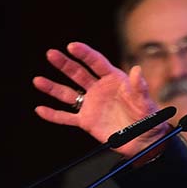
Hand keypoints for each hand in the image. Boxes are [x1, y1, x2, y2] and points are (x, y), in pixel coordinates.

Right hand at [32, 41, 163, 156]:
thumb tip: (137, 71)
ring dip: (52, 87)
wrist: (144, 141)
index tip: (71, 46)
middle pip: (78, 73)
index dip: (84, 54)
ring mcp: (91, 104)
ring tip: (38, 80)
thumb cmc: (149, 119)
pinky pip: (67, 117)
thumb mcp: (146, 103)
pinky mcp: (87, 121)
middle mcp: (99, 89)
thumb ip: (139, 88)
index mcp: (114, 79)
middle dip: (64, 64)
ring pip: (68, 93)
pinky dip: (53, 114)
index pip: (96, 63)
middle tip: (51, 54)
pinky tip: (40, 109)